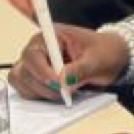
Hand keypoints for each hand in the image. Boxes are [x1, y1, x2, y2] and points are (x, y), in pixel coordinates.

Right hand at [10, 24, 127, 100]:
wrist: (111, 57)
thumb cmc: (103, 52)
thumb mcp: (96, 60)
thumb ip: (79, 70)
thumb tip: (62, 81)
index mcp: (50, 37)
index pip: (33, 54)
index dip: (41, 71)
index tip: (56, 83)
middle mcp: (38, 49)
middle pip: (24, 71)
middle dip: (43, 86)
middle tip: (65, 93)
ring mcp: (35, 65)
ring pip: (22, 82)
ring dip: (41, 93)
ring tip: (65, 93)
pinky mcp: (37, 79)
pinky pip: (28, 91)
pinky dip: (40, 97)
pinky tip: (58, 95)